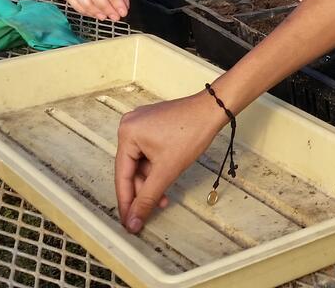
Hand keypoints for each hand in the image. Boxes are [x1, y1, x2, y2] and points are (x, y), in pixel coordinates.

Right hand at [115, 94, 228, 232]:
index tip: (127, 222)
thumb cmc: (191, 132)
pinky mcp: (153, 125)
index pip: (122, 176)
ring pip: (141, 163)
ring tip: (163, 198)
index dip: (126, 202)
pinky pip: (148, 153)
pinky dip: (156, 168)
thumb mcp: (167, 170)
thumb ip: (147, 198)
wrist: (212, 111)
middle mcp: (129, 126)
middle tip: (149, 213)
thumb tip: (133, 220)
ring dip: (152, 182)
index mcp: (127, 134)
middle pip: (131, 170)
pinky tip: (165, 179)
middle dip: (143, 192)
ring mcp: (141, 124)